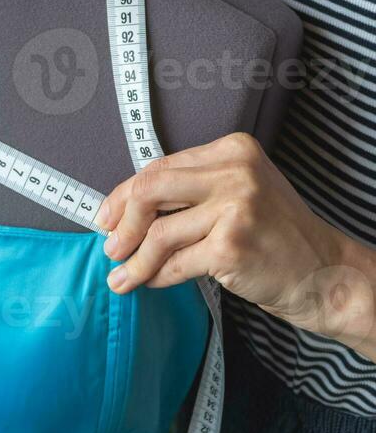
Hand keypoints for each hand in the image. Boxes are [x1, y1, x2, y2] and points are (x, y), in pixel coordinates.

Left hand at [96, 132, 375, 349]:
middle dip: (121, 221)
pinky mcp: (232, 245)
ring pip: (159, 231)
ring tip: (121, 276)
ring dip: (134, 258)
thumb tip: (125, 209)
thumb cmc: (275, 236)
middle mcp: (235, 171)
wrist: (327, 273)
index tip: (106, 216)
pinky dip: (155, 276)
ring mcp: (235, 207)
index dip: (125, 194)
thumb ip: (190, 192)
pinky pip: (175, 262)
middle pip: (152, 189)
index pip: (161, 167)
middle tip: (109, 246)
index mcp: (232, 149)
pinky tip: (148, 283)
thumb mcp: (239, 195)